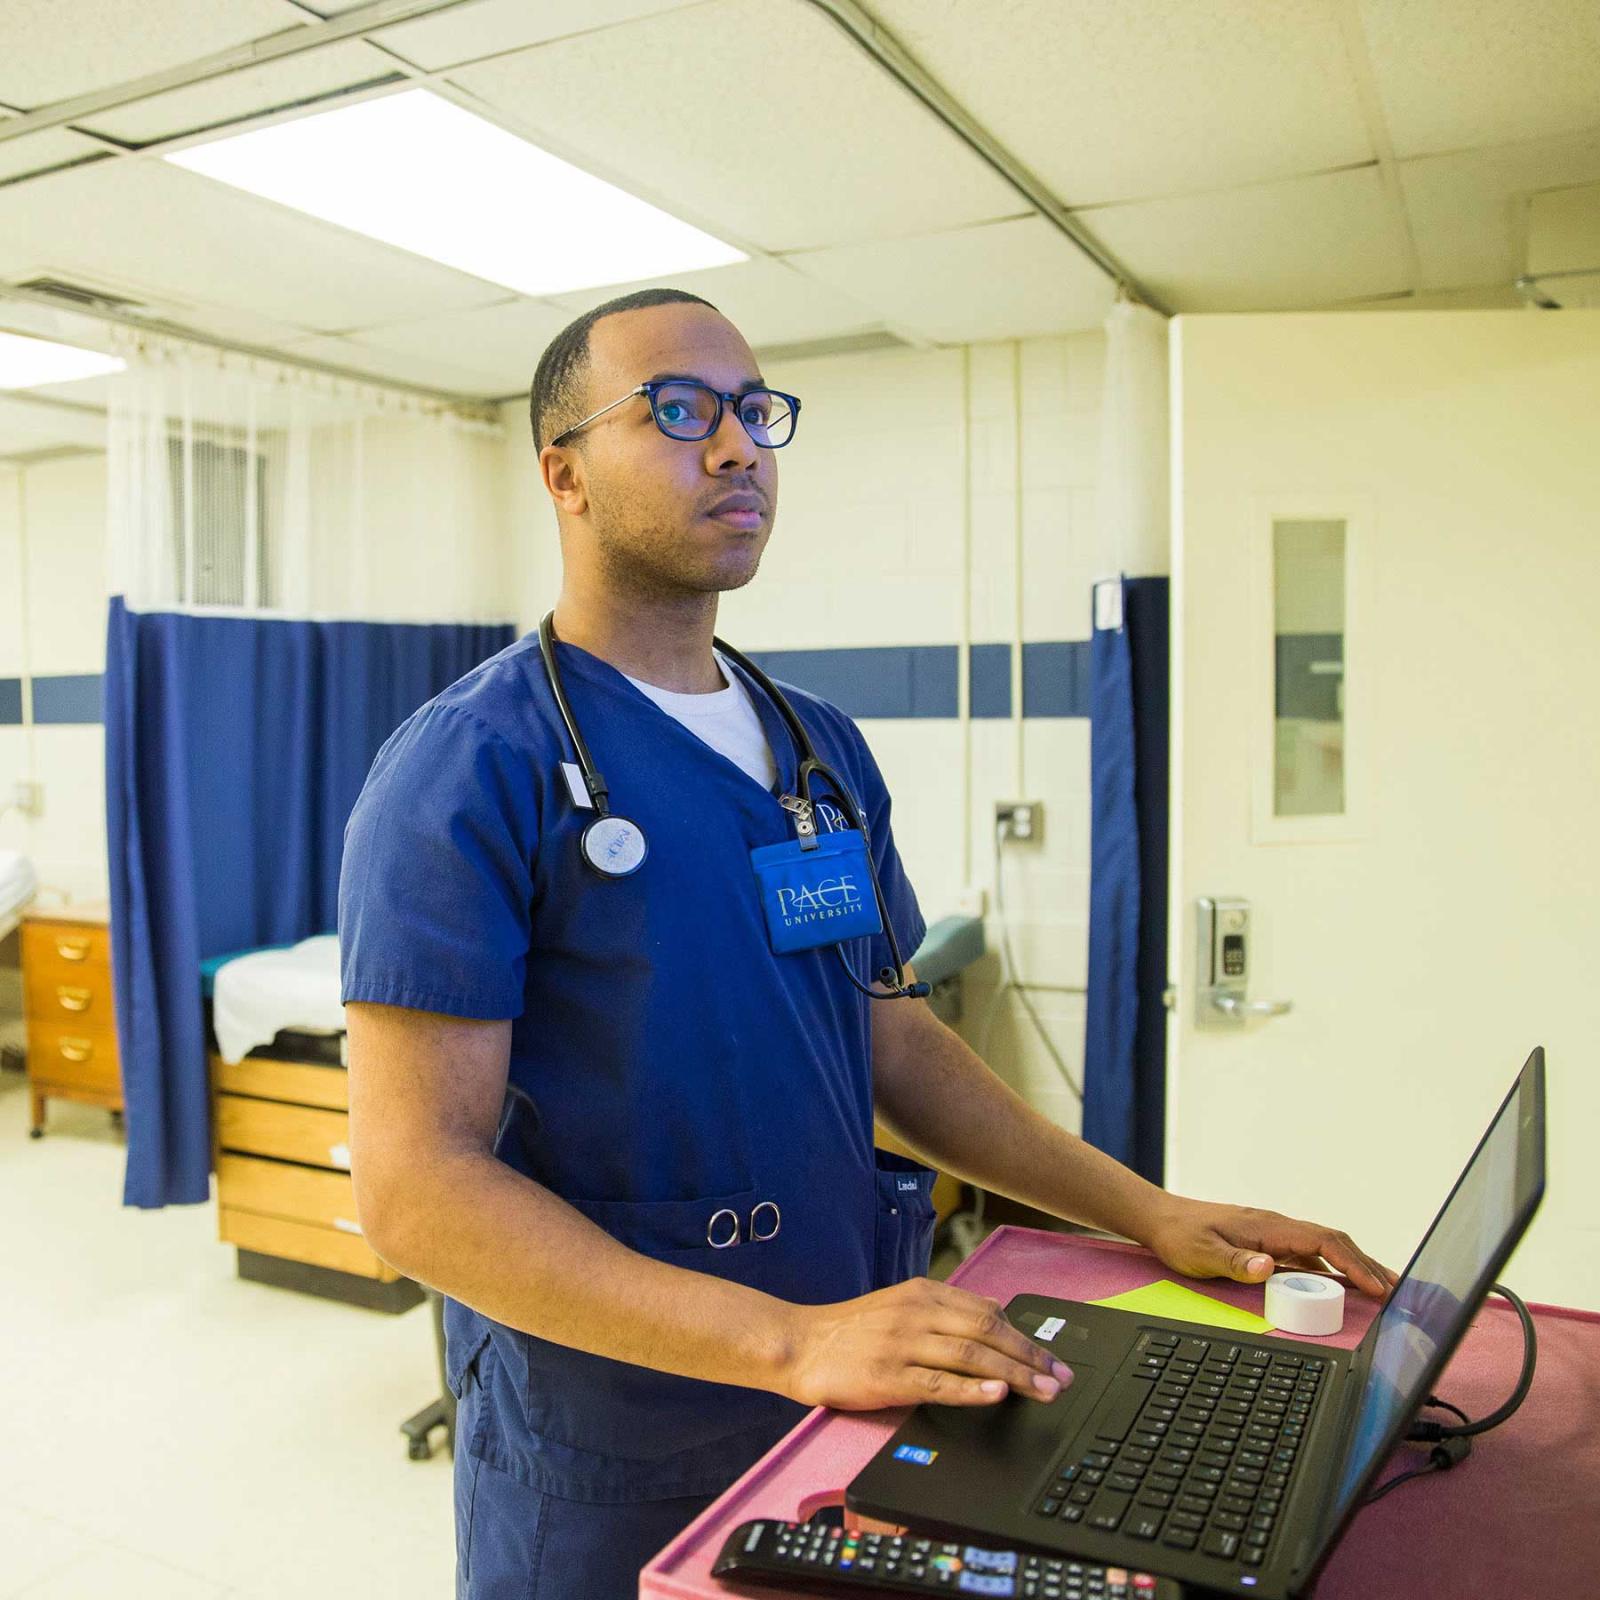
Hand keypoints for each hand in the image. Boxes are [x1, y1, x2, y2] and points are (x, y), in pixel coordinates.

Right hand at [778, 1278, 1074, 1410]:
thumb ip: (942, 1312)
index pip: (987, 1311)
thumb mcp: (899, 1306)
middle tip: (1062, 1377)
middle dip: (1031, 1356)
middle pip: (988, 1331)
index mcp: (923, 1292)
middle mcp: (918, 1312)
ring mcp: (903, 1343)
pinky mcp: (888, 1375)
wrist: (800, 1342)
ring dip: (1014, 1374)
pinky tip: (996, 1394)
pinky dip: (972, 1389)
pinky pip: (938, 1383)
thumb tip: (992, 1318)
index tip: (1052, 1357)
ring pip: (971, 1355)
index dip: (1025, 1335)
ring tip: (1044, 1390)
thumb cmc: (851, 1330)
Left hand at [1142, 1195, 1397, 1298]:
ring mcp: (1275, 1236)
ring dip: (1355, 1267)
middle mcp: (1278, 1228)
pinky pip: (1311, 1256)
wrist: (1162, 1219)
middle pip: (1334, 1242)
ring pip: (1326, 1249)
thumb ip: (1234, 1262)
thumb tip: (1268, 1266)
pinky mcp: (1269, 1245)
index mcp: (1269, 1227)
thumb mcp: (1202, 1254)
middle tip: (1399, 1292)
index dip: (1354, 1263)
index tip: (1378, 1287)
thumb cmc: (1181, 1236)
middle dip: (1368, 1265)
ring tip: (1384, 1291)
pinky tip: (1344, 1286)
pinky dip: (1334, 1270)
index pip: (1324, 1241)